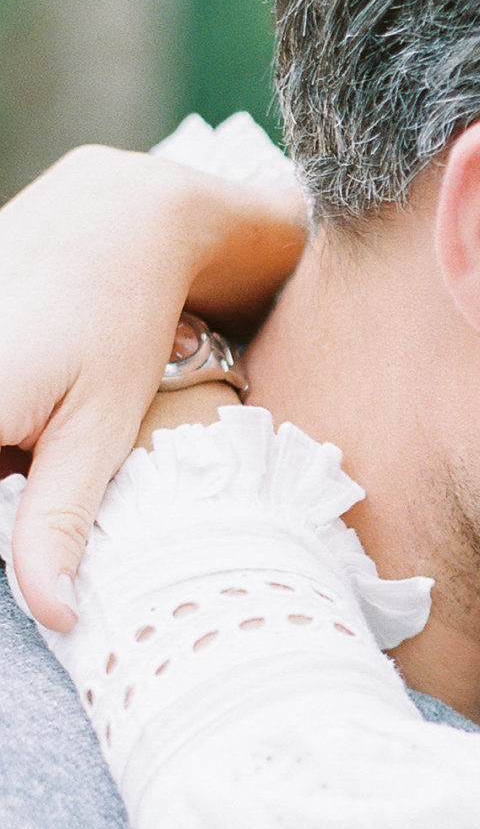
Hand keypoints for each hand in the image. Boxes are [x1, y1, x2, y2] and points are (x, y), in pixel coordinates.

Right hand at [0, 146, 305, 629]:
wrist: (114, 214)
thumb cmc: (119, 317)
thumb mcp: (99, 429)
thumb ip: (61, 521)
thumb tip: (54, 615)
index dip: (11, 528)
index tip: (42, 490)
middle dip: (11, 485)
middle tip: (53, 450)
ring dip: (7, 457)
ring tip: (52, 415)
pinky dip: (5, 423)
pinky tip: (36, 403)